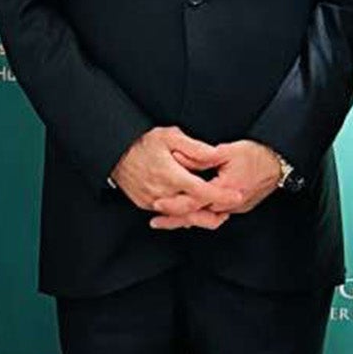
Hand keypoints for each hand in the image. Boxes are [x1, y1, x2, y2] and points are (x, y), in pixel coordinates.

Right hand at [111, 127, 242, 217]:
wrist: (115, 152)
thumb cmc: (143, 142)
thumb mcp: (170, 136)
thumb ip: (195, 148)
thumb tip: (216, 155)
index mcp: (170, 175)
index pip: (201, 191)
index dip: (221, 195)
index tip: (237, 195)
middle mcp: (161, 192)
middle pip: (194, 210)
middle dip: (215, 212)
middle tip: (231, 207)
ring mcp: (152, 201)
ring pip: (181, 216)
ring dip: (201, 217)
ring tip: (218, 213)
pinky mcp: (145, 205)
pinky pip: (168, 215)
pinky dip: (183, 215)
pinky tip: (195, 212)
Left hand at [152, 139, 284, 228]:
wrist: (278, 164)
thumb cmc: (256, 156)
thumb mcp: (227, 151)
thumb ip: (201, 155)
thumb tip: (179, 156)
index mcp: (225, 189)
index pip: (195, 201)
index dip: (174, 204)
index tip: (158, 203)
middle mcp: (229, 203)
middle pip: (197, 216)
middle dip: (175, 219)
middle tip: (155, 221)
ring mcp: (234, 208)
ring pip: (205, 219)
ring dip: (186, 220)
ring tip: (165, 221)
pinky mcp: (236, 208)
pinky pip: (214, 215)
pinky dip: (199, 216)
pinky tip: (187, 216)